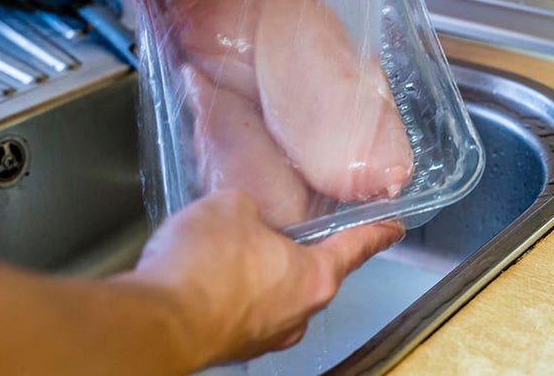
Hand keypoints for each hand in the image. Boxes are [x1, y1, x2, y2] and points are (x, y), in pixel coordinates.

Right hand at [115, 190, 403, 368]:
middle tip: (281, 228)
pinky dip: (229, 292)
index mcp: (314, 277)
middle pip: (311, 274)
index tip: (394, 229)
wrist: (158, 322)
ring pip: (273, 295)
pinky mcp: (232, 345)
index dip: (376, 233)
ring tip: (230, 249)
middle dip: (295, 251)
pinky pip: (241, 310)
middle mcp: (297, 314)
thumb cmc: (204, 267)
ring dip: (258, 274)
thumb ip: (250, 207)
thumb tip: (245, 214)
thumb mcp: (231, 207)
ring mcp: (265, 336)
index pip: (356, 248)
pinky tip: (206, 275)